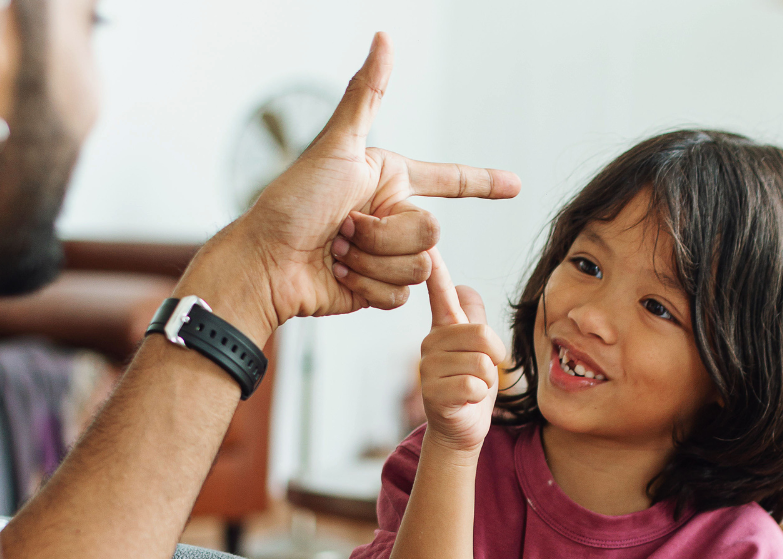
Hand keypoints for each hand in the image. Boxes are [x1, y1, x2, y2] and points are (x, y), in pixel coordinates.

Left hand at [183, 33, 519, 342]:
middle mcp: (391, 219)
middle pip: (430, 232)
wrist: (267, 262)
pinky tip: (338, 277)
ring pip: (416, 268)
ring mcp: (385, 257)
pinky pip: (398, 296)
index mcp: (389, 181)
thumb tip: (383, 37)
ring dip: (370, 262)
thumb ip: (365, 96)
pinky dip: (366, 288)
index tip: (515, 186)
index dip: (482, 182)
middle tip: (343, 227)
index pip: (448, 179)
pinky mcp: (375, 291)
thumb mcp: (334, 147)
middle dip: (383, 234)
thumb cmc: (293, 202)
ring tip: (336, 251)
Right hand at [418, 250, 506, 452]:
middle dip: (494, 357)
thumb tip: (463, 289)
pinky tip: (464, 401)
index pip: (439, 289)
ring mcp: (428, 368)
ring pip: (482, 362)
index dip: (435, 268)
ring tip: (471, 387)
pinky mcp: (433, 393)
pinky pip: (474, 384)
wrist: (460, 428)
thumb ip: (473, 319)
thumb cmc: (471, 384)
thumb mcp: (478, 349)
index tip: (426, 243)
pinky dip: (478, 396)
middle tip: (481, 371)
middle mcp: (430, 342)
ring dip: (487, 380)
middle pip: (482, 334)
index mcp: (444, 326)